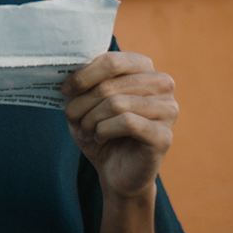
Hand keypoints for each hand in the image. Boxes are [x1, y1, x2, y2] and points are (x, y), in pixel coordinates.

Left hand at [62, 52, 176, 198]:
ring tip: (85, 130)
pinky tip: (100, 138)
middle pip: (110, 84)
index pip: (112, 61)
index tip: (65, 90)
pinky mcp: (164, 135)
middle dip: (83, 102)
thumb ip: (84, 82)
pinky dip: (104, 131)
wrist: (116, 172)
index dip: (84, 76)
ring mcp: (167, 109)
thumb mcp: (87, 101)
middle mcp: (162, 84)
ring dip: (91, 119)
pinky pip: (127, 123)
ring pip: (116, 104)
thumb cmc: (102, 130)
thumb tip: (69, 69)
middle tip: (72, 116)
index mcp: (144, 67)